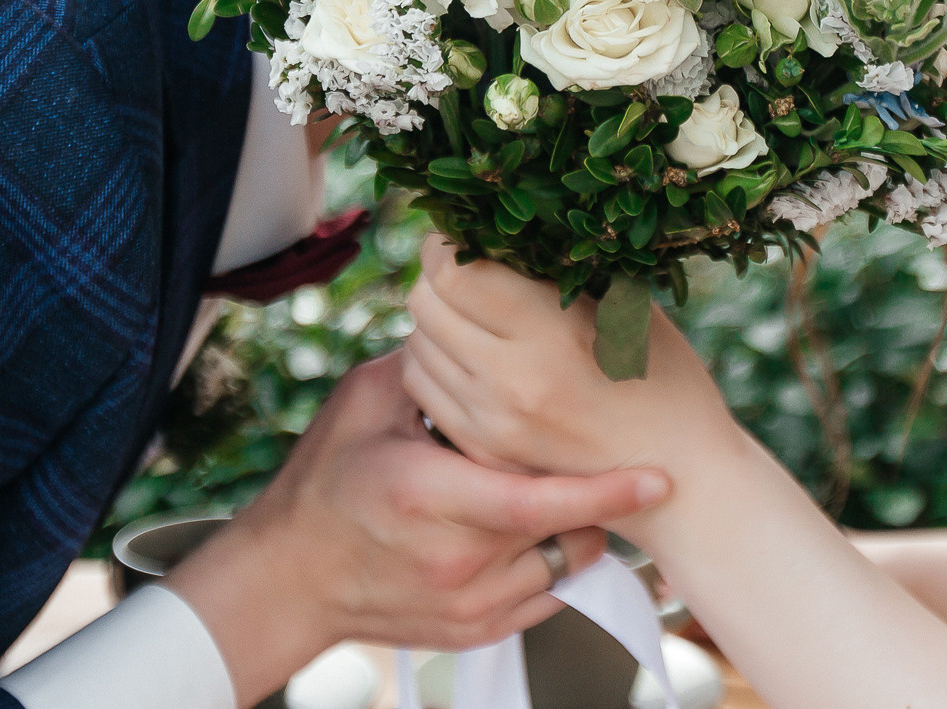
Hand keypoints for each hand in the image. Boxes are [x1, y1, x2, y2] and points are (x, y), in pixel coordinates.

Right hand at [163, 353, 668, 704]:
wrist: (290, 578)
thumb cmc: (325, 483)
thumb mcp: (365, 404)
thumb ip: (427, 364)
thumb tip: (482, 315)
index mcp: (431, 497)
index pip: (539, 501)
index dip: (603, 489)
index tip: (657, 476)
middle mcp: (456, 562)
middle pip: (564, 531)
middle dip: (592, 492)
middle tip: (604, 454)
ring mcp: (468, 606)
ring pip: (563, 567)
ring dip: (575, 529)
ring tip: (559, 489)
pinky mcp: (474, 632)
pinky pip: (546, 599)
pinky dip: (553, 562)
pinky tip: (537, 530)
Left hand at [401, 236, 745, 483]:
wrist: (685, 484)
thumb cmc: (668, 382)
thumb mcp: (629, 311)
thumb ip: (563, 272)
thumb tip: (506, 230)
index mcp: (552, 334)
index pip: (455, 272)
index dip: (448, 244)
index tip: (463, 236)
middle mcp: (511, 381)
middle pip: (426, 304)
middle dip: (437, 277)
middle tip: (464, 270)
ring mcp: (491, 424)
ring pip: (417, 346)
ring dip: (435, 321)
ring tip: (472, 315)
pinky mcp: (482, 452)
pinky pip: (425, 390)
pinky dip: (437, 363)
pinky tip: (472, 357)